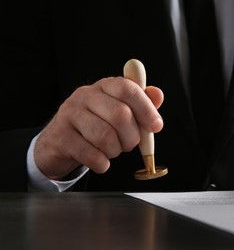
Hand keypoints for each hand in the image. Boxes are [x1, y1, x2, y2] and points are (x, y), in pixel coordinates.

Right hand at [34, 77, 163, 179]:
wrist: (60, 142)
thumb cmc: (96, 125)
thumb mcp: (120, 110)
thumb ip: (141, 103)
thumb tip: (158, 94)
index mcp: (104, 86)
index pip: (127, 89)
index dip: (146, 109)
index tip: (156, 126)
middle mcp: (85, 96)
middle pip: (120, 114)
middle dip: (132, 136)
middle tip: (130, 144)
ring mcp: (70, 114)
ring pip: (105, 136)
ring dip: (116, 150)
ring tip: (113, 150)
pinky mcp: (60, 137)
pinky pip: (91, 155)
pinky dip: (102, 163)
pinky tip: (101, 161)